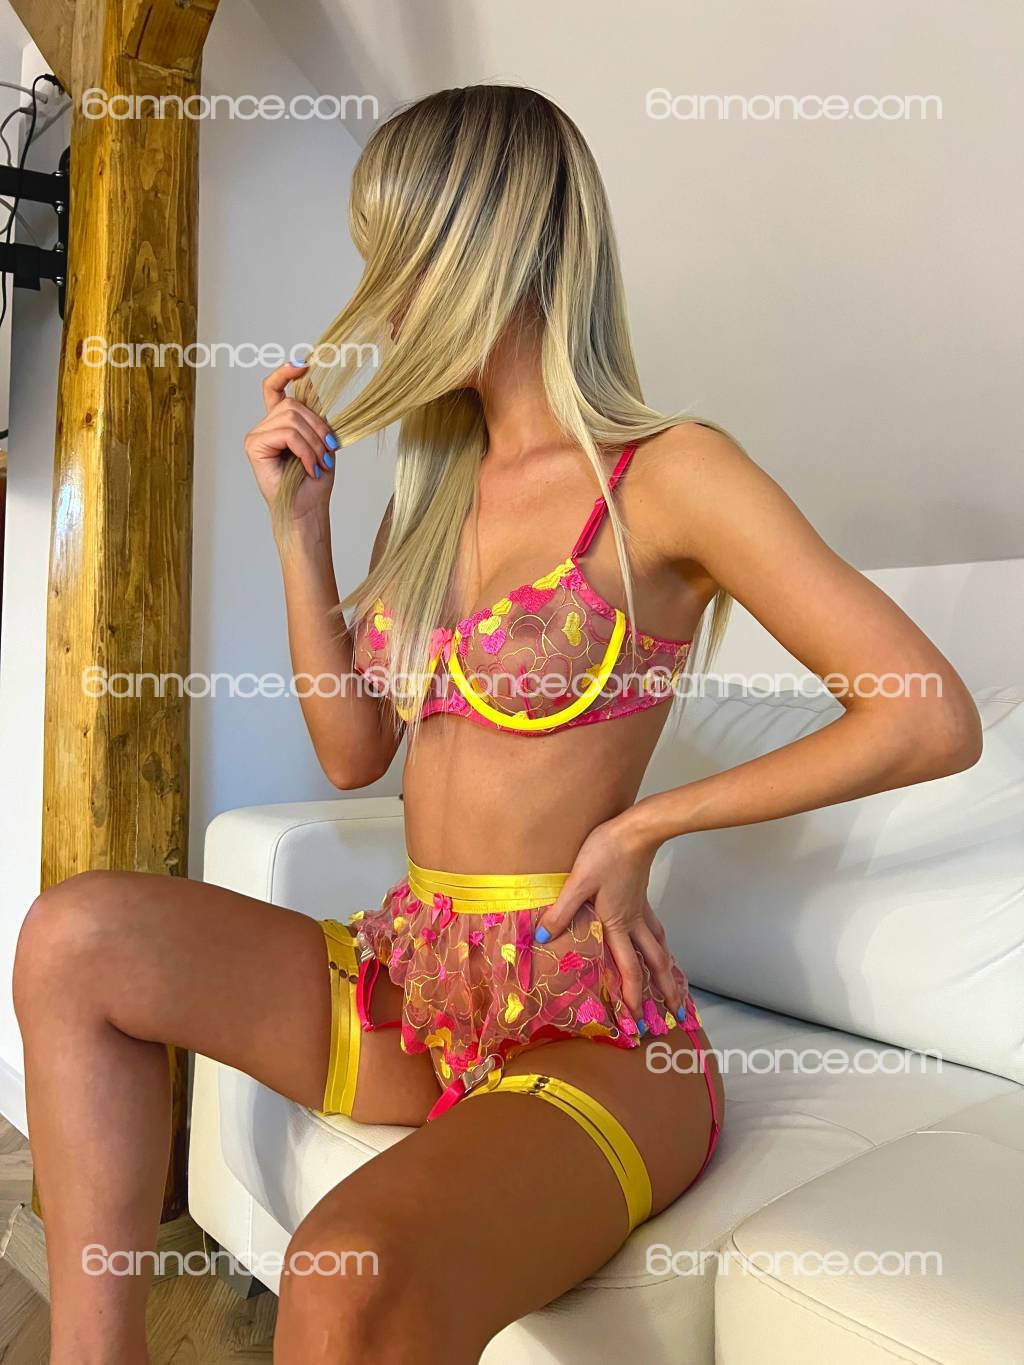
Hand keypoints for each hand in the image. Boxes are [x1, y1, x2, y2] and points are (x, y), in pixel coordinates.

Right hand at [243, 361, 337, 523]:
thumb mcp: (321, 441)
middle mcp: (264, 426)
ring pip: (291, 419)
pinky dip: (305, 451)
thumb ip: (314, 416)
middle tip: (328, 452)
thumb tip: (315, 388)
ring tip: (319, 463)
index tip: (304, 365)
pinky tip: (310, 468)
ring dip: (313, 442)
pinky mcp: (253, 446)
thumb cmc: (314, 481)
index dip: (286, 373)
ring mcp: (256, 435)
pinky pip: (287, 434)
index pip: (274, 388)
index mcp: (279, 423)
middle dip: (318, 427)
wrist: (307, 509)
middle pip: (293, 405)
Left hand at [534, 813, 682, 1019]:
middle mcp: (634, 921)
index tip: (636, 1017)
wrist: (636, 830)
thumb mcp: (579, 881)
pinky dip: (659, 941)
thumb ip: (562, 910)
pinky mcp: (641, 895)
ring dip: (667, 967)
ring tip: (673, 983)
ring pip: (659, 945)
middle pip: (654, 961)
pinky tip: (657, 941)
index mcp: (618, 923)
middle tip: (673, 1010)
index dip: (633, 993)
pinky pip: (655, 926)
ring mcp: (641, 908)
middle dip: (664, 987)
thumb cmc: (607, 853)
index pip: (629, 967)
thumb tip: (545, 937)